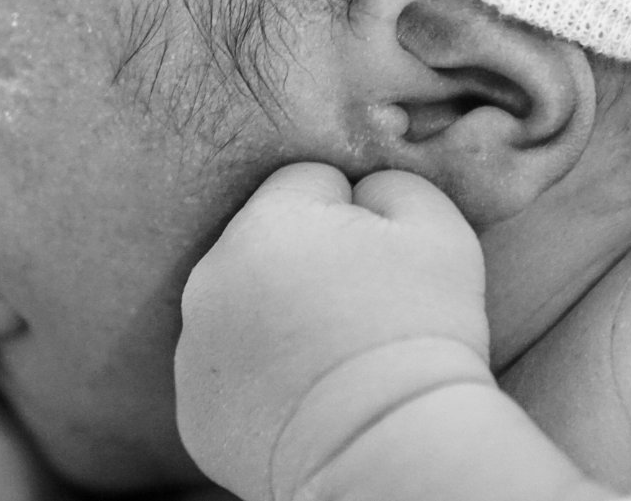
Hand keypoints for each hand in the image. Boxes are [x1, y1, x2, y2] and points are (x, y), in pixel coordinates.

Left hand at [175, 163, 491, 500]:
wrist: (392, 448)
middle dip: (304, 261)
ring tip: (332, 358)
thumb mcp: (436, 228)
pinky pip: (229, 371)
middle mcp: (211, 277)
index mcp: (264, 222)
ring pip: (241, 305)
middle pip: (264, 242)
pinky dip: (260, 380)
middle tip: (357, 310)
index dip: (352, 213)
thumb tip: (360, 189)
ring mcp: (194, 348)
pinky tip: (306, 398)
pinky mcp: (195, 408)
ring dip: (276, 317)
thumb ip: (390, 181)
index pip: (306, 182)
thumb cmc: (421, 330)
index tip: (378, 259)